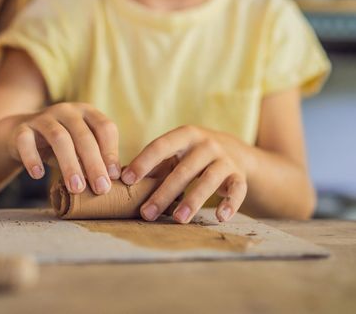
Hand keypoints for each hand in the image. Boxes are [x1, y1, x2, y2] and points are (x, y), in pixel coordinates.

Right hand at [8, 103, 119, 194]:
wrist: (21, 135)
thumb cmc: (61, 145)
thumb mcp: (80, 148)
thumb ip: (94, 159)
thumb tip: (110, 181)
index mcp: (87, 112)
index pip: (105, 127)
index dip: (111, 152)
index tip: (115, 177)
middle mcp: (67, 111)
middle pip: (83, 135)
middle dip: (94, 163)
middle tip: (101, 188)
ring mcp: (43, 117)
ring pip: (58, 137)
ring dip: (69, 164)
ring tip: (76, 188)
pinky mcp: (22, 129)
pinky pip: (26, 142)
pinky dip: (32, 158)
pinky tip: (38, 175)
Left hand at [122, 125, 248, 223]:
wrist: (233, 150)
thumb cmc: (191, 155)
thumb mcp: (174, 153)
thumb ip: (152, 165)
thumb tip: (117, 179)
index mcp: (184, 136)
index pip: (160, 146)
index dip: (143, 162)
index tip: (126, 180)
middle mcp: (206, 145)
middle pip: (183, 170)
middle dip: (164, 193)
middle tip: (147, 213)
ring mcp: (224, 160)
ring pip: (208, 181)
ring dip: (193, 201)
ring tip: (178, 219)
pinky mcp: (239, 175)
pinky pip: (237, 190)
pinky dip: (230, 204)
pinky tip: (219, 217)